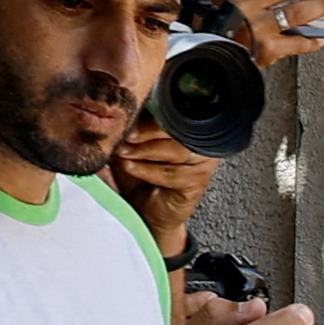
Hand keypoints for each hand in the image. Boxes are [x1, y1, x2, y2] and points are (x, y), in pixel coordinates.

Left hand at [112, 121, 215, 259]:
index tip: (127, 118)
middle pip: (179, 128)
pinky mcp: (198, 182)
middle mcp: (200, 141)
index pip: (175, 111)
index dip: (152, 112)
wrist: (147, 213)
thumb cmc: (140, 179)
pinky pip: (173, 173)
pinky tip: (131, 168)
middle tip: (125, 137)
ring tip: (124, 154)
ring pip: (177, 149)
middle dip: (147, 132)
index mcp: (186, 126)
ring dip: (146, 151)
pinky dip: (148, 170)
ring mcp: (203, 162)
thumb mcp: (130, 147)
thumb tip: (120, 113)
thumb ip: (131, 129)